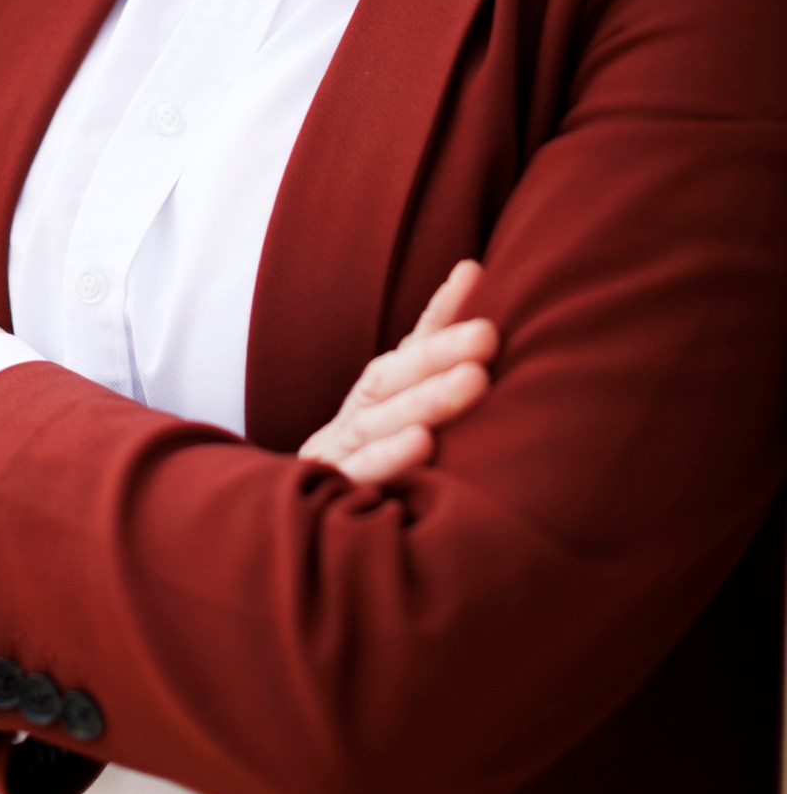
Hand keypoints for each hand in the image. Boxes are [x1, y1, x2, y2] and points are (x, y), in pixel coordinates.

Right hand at [298, 258, 498, 484]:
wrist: (304, 522)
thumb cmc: (373, 454)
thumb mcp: (402, 404)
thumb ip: (434, 346)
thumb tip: (473, 270)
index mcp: (376, 392)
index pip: (409, 346)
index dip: (441, 312)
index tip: (474, 275)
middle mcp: (358, 413)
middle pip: (393, 376)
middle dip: (440, 354)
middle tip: (488, 334)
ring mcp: (342, 450)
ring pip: (379, 420)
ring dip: (426, 400)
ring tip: (474, 381)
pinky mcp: (335, 489)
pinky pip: (361, 472)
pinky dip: (390, 457)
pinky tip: (424, 445)